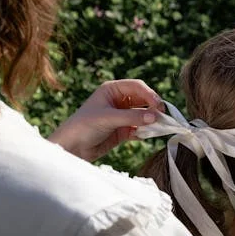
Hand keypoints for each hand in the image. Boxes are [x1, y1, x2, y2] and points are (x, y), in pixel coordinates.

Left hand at [48, 80, 162, 161]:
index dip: (149, 94)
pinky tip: (148, 135)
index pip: (136, 87)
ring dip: (151, 120)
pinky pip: (140, 129)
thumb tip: (155, 117)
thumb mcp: (107, 118)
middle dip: (153, 107)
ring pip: (143, 115)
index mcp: (112, 90)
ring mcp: (122, 116)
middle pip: (143, 100)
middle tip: (162, 116)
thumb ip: (131, 117)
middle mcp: (119, 101)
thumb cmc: (83, 126)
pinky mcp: (123, 131)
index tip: (158, 105)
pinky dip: (146, 131)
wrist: (72, 148)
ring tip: (159, 126)